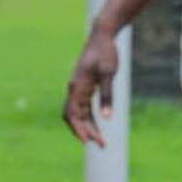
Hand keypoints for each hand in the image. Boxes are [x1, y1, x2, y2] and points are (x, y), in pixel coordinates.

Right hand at [62, 26, 119, 147]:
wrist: (102, 36)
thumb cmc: (106, 53)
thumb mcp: (109, 74)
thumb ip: (107, 96)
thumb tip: (107, 117)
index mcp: (77, 86)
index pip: (73, 113)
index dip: (78, 129)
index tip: (87, 142)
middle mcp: (74, 89)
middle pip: (75, 117)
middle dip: (86, 132)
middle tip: (102, 144)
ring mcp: (78, 88)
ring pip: (80, 114)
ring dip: (89, 127)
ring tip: (102, 141)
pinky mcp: (85, 87)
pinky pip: (85, 107)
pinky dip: (91, 118)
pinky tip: (100, 126)